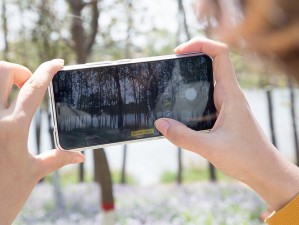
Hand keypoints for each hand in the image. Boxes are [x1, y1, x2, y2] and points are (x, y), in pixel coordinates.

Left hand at [0, 60, 84, 224]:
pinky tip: (0, 106)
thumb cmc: (4, 196)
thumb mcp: (33, 173)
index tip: (57, 63)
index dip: (47, 71)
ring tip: (9, 92)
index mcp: (14, 129)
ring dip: (0, 79)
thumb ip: (58, 158)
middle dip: (17, 70)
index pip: (34, 89)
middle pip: (1, 71)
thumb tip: (80, 155)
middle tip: (25, 83)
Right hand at [155, 38, 298, 209]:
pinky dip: (193, 94)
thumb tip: (160, 123)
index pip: (220, 54)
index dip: (200, 44)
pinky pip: (208, 95)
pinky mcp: (224, 113)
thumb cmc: (245, 158)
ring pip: (209, 79)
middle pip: (212, 62)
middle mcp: (230, 94)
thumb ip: (183, 137)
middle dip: (191, 58)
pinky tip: (180, 106)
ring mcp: (228, 103)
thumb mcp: (210, 148)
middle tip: (170, 66)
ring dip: (191, 76)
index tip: (179, 52)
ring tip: (170, 82)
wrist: (264, 170)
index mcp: (230, 95)